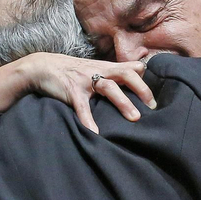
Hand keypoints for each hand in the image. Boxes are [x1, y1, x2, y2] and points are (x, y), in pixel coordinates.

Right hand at [0, 52, 154, 132]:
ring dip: (123, 103)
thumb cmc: (72, 71)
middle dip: (141, 89)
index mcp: (106, 67)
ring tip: (135, 118)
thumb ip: (114, 73)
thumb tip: (138, 74)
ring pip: (108, 87)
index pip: (132, 68)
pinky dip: (88, 120)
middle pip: (125, 74)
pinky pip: (82, 106)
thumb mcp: (94, 68)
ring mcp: (85, 80)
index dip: (146, 79)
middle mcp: (99, 71)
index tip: (158, 97)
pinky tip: (95, 133)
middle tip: (153, 106)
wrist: (42, 66)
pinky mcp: (71, 91)